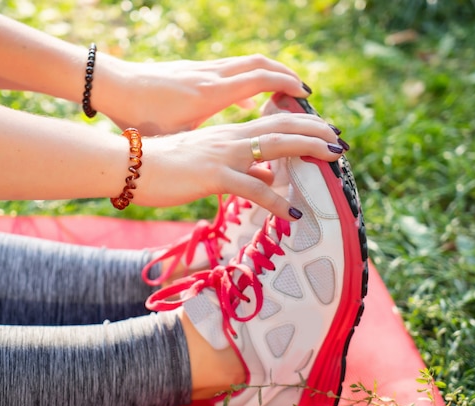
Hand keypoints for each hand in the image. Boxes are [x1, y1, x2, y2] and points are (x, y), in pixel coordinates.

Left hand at [95, 54, 310, 135]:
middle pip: (261, 66)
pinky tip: (250, 100)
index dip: (287, 87)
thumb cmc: (141, 120)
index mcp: (209, 94)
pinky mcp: (193, 70)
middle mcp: (210, 77)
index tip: (307, 97)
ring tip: (288, 92)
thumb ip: (216, 156)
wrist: (114, 89)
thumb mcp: (179, 141)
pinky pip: (231, 69)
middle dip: (289, 78)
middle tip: (307, 94)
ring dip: (272, 74)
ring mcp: (202, 70)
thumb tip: (243, 176)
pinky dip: (249, 79)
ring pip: (248, 63)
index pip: (260, 81)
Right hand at [134, 112, 343, 219]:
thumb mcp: (208, 163)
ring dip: (308, 151)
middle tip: (341, 141)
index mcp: (231, 134)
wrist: (132, 165)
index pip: (275, 121)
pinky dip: (278, 201)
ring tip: (334, 160)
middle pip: (283, 127)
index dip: (303, 123)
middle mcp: (232, 139)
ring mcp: (224, 155)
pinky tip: (295, 214)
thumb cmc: (167, 167)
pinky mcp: (214, 175)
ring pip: (276, 147)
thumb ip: (241, 168)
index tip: (326, 131)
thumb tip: (270, 177)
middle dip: (316, 131)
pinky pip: (254, 189)